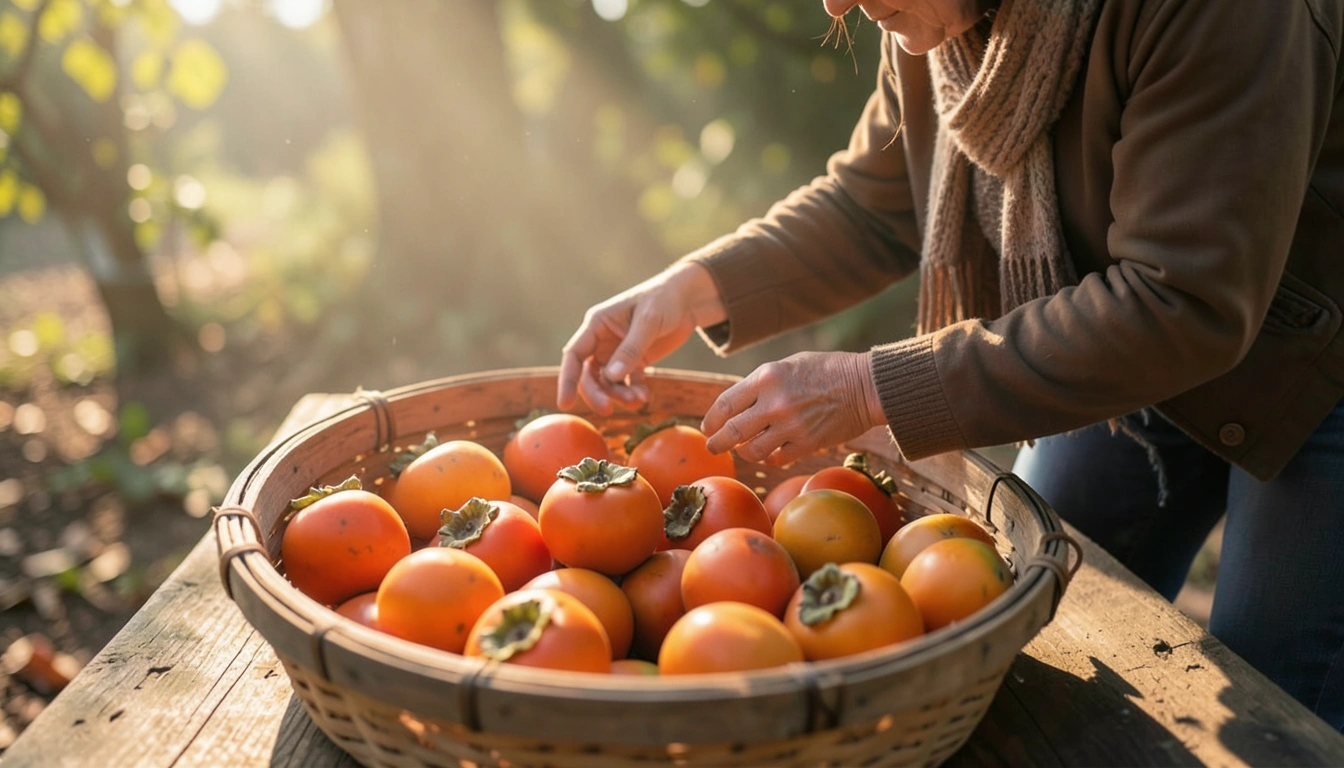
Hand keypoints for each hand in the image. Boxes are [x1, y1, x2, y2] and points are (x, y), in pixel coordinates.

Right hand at [558, 262, 726, 414]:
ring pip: (609, 383)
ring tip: (639, 399)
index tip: (566, 404)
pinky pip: (628, 383)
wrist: (688, 299)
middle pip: (589, 374)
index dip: (567, 380)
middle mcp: (603, 340)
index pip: (573, 354)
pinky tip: (645, 396)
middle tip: (608, 410)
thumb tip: (611, 377)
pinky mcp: (635, 361)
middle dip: (597, 393)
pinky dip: (634, 393)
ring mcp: (618, 353)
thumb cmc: (664, 300)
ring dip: (620, 395)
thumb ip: (630, 349)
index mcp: (597, 324)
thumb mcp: (648, 321)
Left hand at [701, 351, 885, 465]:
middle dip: (717, 443)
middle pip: (732, 432)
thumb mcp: (788, 365)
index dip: (712, 419)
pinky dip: (771, 459)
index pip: (726, 404)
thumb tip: (738, 406)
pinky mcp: (807, 444)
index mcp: (766, 377)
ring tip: (745, 450)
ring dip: (746, 453)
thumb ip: (761, 384)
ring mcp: (790, 426)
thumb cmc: (827, 370)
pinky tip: (772, 454)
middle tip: (712, 447)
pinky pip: (777, 460)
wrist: (865, 386)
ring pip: (753, 451)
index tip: (708, 427)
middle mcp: (774, 402)